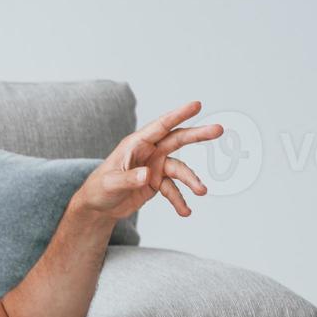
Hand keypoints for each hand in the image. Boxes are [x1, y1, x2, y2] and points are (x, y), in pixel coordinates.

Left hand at [73, 101, 220, 224]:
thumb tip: (147, 175)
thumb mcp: (110, 184)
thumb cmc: (99, 189)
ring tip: (201, 192)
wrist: (98, 207)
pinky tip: (185, 212)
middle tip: (218, 130)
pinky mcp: (157, 183)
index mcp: (136, 144)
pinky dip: (179, 200)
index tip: (197, 105)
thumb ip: (129, 179)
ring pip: (179, 169)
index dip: (179, 114)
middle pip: (177, 140)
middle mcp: (149, 152)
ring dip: (191, 180)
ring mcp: (155, 167)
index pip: (160, 126)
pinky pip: (172, 190)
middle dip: (198, 135)